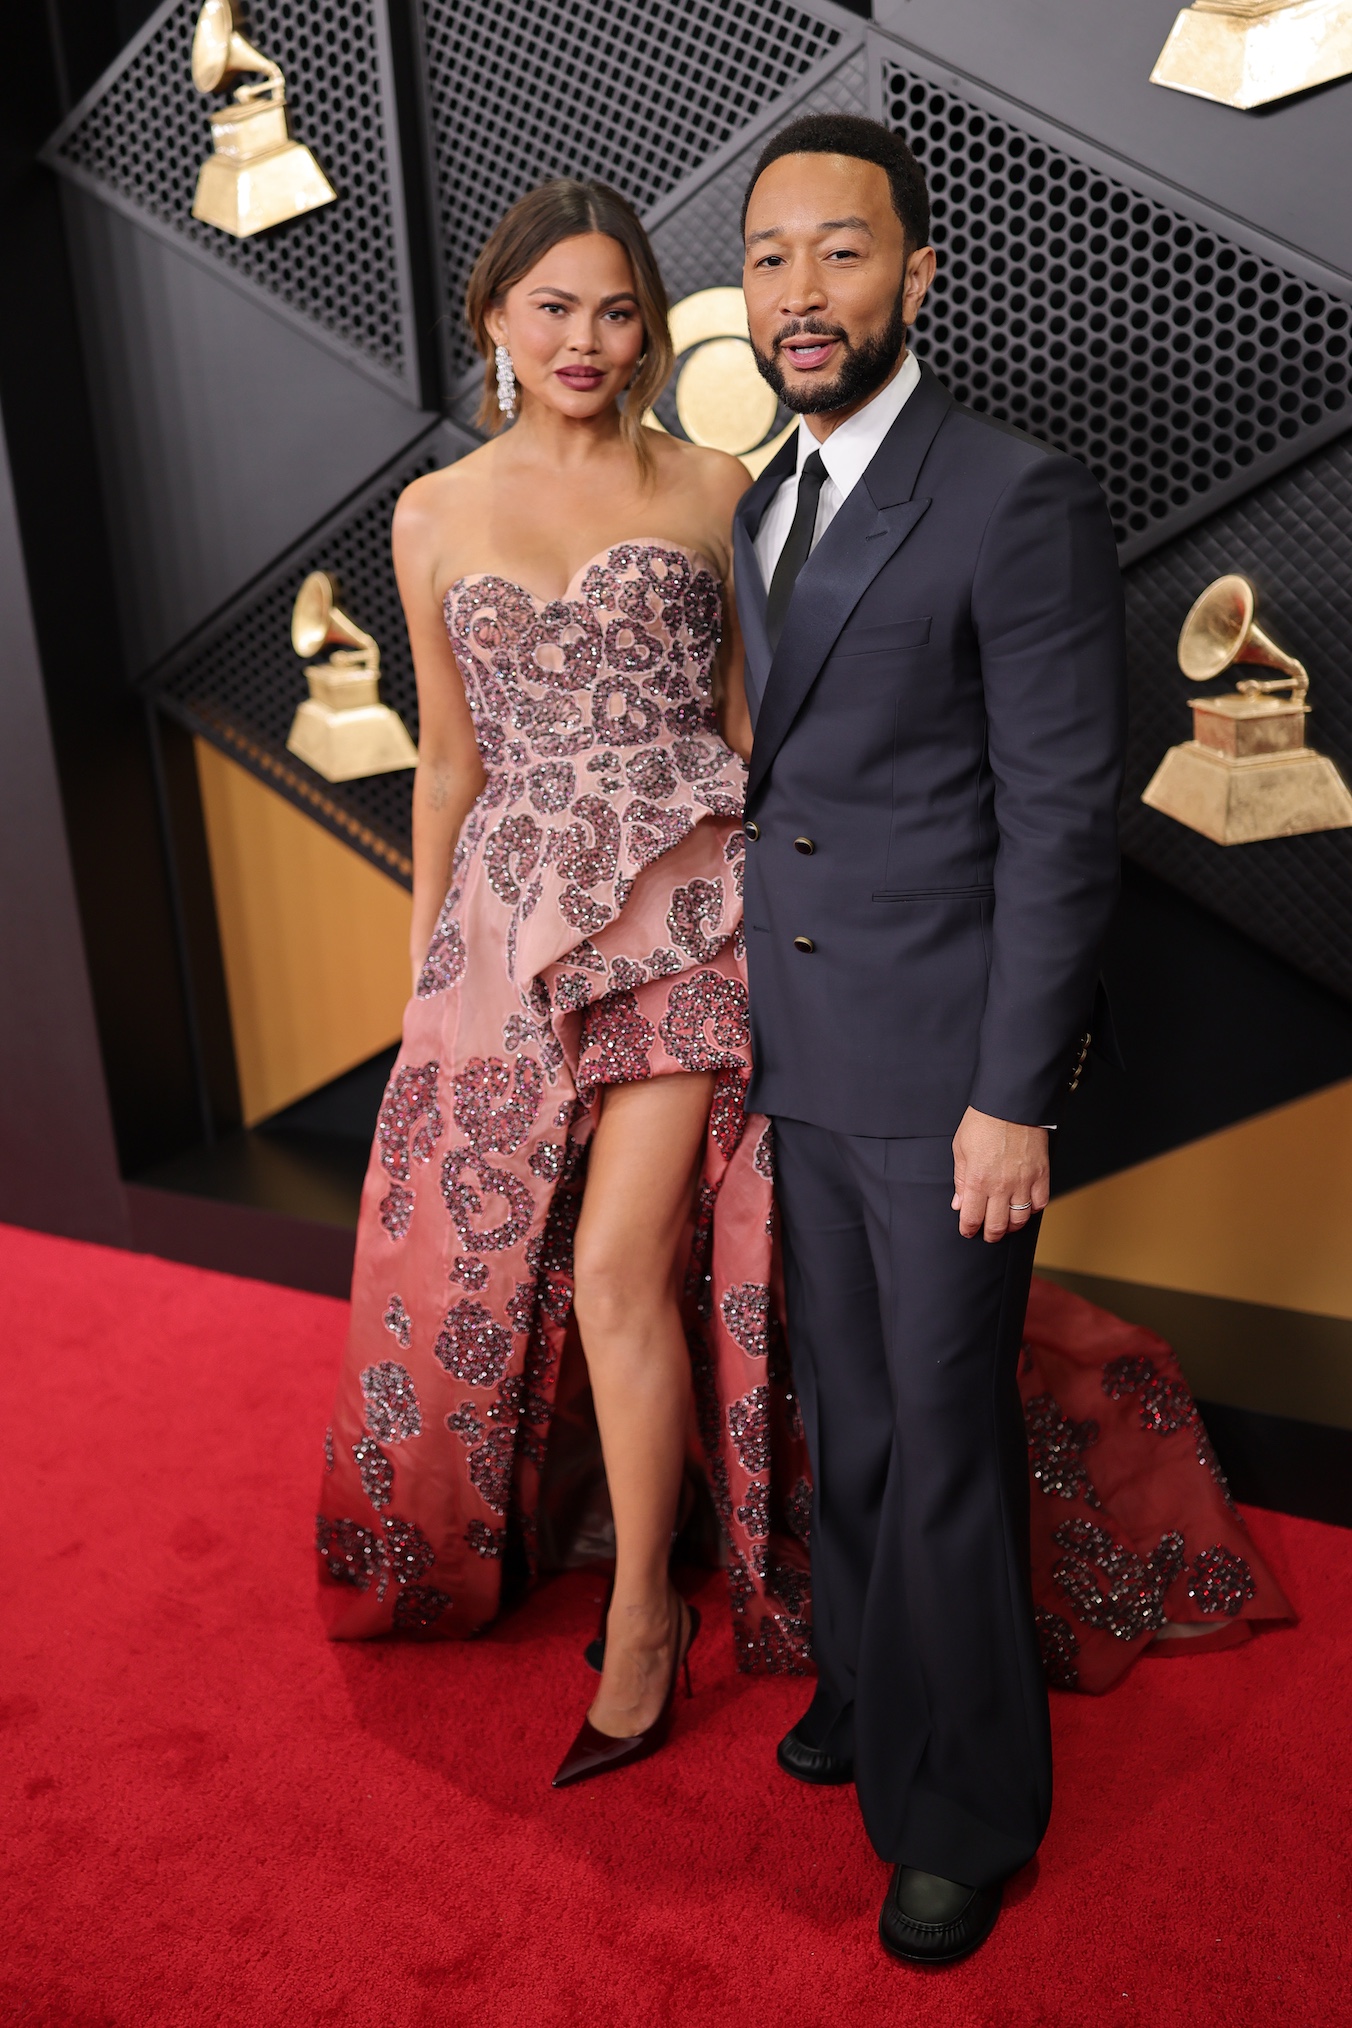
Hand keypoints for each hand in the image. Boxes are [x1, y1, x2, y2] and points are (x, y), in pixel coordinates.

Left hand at [951, 1107, 1049, 1242]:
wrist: (1010, 1103)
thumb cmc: (983, 1122)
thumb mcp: (960, 1149)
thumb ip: (960, 1180)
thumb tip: (959, 1204)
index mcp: (978, 1180)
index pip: (972, 1218)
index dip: (969, 1229)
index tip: (968, 1231)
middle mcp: (1001, 1186)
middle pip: (997, 1225)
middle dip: (990, 1234)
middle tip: (988, 1234)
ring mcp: (1024, 1181)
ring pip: (1020, 1219)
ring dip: (1011, 1226)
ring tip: (1006, 1224)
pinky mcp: (1041, 1174)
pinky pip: (1040, 1203)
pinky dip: (1033, 1210)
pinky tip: (1025, 1207)